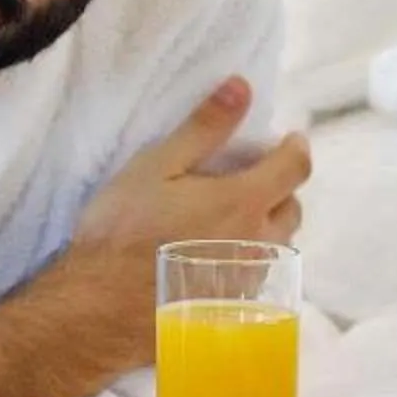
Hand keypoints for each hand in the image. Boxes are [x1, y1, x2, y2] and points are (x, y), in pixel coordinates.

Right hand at [0, 77, 310, 396]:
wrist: (101, 306)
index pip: (295, 168)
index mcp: (244, 202)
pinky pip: (257, 275)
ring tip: (229, 219)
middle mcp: (258, 243)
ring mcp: (248, 281)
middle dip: (278, 188)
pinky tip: (213, 257)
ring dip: (264, 226)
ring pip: (276, 245)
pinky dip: (247, 257)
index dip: (295, 148)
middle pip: (291, 208)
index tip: (288, 139)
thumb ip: (203, 128)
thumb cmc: (123, 230)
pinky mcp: (234, 309)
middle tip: (249, 178)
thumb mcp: (156, 166)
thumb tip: (241, 87)